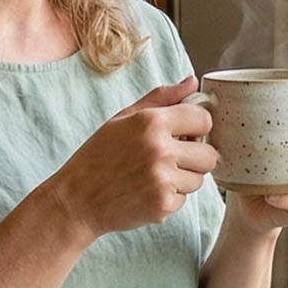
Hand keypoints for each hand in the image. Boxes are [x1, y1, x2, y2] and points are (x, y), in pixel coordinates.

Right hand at [40, 77, 218, 239]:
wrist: (77, 200)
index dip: (196, 128)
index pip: (204, 120)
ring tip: (153, 176)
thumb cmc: (98, 156)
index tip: (184, 134)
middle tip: (171, 159)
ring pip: (199, 179)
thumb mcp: (124, 118)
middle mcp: (160, 149)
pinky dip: (169, 198)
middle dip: (195, 158)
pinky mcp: (163, 205)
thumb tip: (193, 82)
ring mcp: (163, 179)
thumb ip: (162, 98)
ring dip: (182, 179)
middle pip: (209, 155)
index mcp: (152, 122)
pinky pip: (184, 199)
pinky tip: (146, 192)